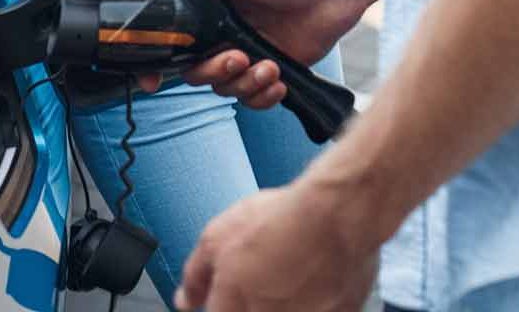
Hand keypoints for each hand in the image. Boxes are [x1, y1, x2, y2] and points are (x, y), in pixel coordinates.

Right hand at [140, 0, 369, 106]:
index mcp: (205, 10)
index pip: (172, 42)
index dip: (159, 64)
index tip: (153, 79)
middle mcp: (222, 34)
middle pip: (198, 72)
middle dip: (216, 71)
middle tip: (237, 56)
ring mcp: (247, 54)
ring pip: (228, 89)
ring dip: (246, 84)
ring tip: (267, 65)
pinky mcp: (271, 70)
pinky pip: (256, 98)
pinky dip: (264, 96)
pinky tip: (277, 79)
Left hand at [175, 181, 377, 311]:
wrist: (334, 216)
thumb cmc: (277, 223)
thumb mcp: (215, 238)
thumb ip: (195, 277)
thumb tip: (184, 300)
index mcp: (233, 309)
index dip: (223, 304)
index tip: (228, 294)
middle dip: (254, 299)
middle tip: (264, 273)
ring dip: (285, 299)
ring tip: (291, 270)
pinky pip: (317, 310)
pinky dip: (315, 298)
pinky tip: (316, 275)